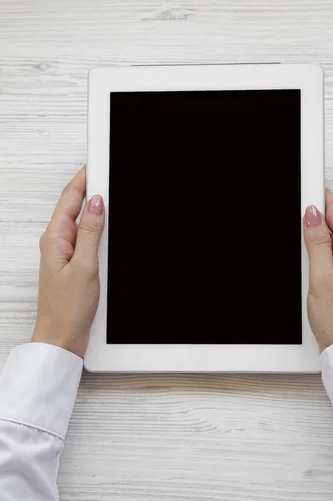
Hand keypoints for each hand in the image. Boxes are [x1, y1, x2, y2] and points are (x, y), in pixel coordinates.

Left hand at [31, 168, 104, 357]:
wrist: (62, 338)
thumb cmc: (67, 309)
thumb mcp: (84, 266)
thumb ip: (90, 232)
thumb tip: (96, 203)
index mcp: (55, 238)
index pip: (71, 198)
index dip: (85, 178)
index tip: (98, 162)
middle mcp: (58, 242)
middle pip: (75, 206)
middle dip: (91, 188)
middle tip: (108, 172)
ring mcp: (66, 253)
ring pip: (83, 222)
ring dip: (96, 209)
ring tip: (110, 196)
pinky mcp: (75, 264)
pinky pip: (87, 239)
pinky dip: (98, 229)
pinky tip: (108, 229)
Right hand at [304, 189, 332, 352]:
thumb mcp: (321, 277)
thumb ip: (317, 244)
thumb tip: (313, 214)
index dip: (319, 194)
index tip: (302, 185)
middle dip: (314, 208)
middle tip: (294, 201)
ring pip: (329, 234)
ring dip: (313, 226)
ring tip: (295, 222)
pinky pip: (327, 250)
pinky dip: (314, 244)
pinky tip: (303, 248)